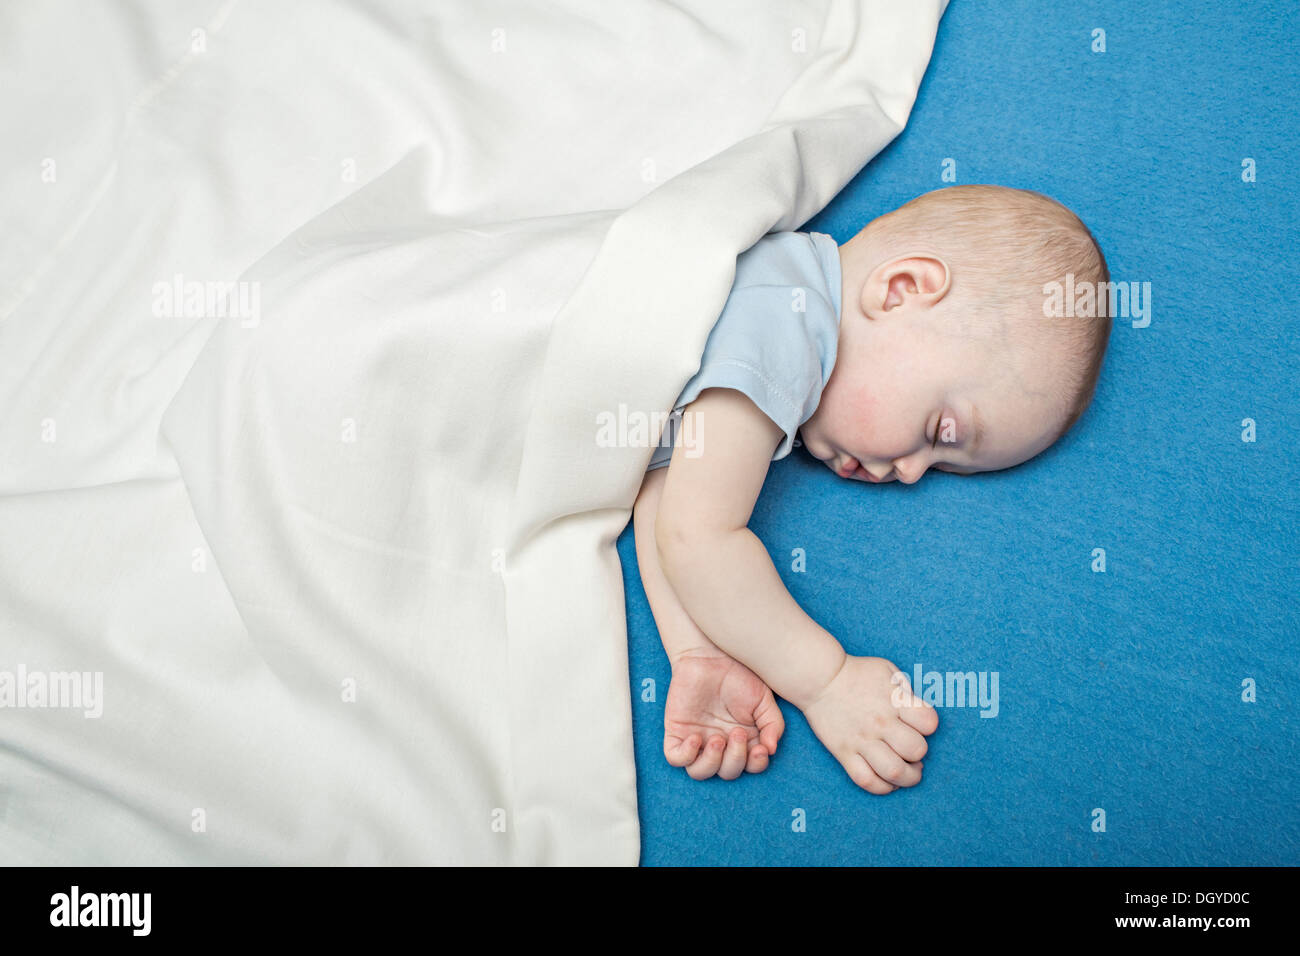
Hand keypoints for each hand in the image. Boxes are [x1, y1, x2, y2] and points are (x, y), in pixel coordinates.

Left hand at [664, 649, 784, 780]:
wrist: (711, 653)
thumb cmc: (740, 674)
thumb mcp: (764, 699)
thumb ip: (773, 725)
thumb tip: (771, 750)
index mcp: (742, 740)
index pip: (750, 767)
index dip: (756, 764)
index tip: (760, 747)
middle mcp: (720, 744)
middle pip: (727, 772)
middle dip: (735, 759)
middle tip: (736, 733)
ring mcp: (697, 740)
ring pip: (699, 772)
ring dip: (711, 762)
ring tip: (718, 739)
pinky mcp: (676, 732)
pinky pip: (675, 758)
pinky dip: (686, 755)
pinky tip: (697, 738)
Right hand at [801, 655, 937, 793]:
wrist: (820, 679)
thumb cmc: (857, 673)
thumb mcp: (889, 671)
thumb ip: (907, 692)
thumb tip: (918, 716)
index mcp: (895, 701)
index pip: (929, 722)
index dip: (929, 726)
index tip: (920, 726)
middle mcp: (880, 723)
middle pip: (915, 750)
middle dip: (919, 755)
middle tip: (913, 754)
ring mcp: (861, 740)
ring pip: (893, 771)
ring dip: (907, 778)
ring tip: (906, 774)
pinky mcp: (844, 753)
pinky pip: (866, 780)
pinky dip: (881, 787)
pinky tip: (886, 781)